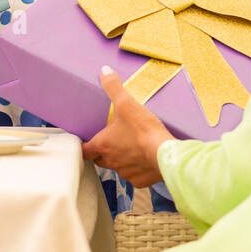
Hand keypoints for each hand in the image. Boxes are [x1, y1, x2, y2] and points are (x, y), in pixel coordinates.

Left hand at [82, 66, 173, 185]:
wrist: (165, 153)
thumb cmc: (144, 131)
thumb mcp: (127, 104)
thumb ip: (114, 87)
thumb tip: (104, 71)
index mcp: (103, 145)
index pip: (84, 151)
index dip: (85, 146)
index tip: (87, 143)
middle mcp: (111, 161)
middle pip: (100, 160)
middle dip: (103, 152)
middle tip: (112, 142)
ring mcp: (125, 172)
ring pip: (118, 167)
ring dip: (122, 160)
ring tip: (133, 149)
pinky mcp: (140, 180)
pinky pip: (134, 175)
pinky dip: (138, 169)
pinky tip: (146, 159)